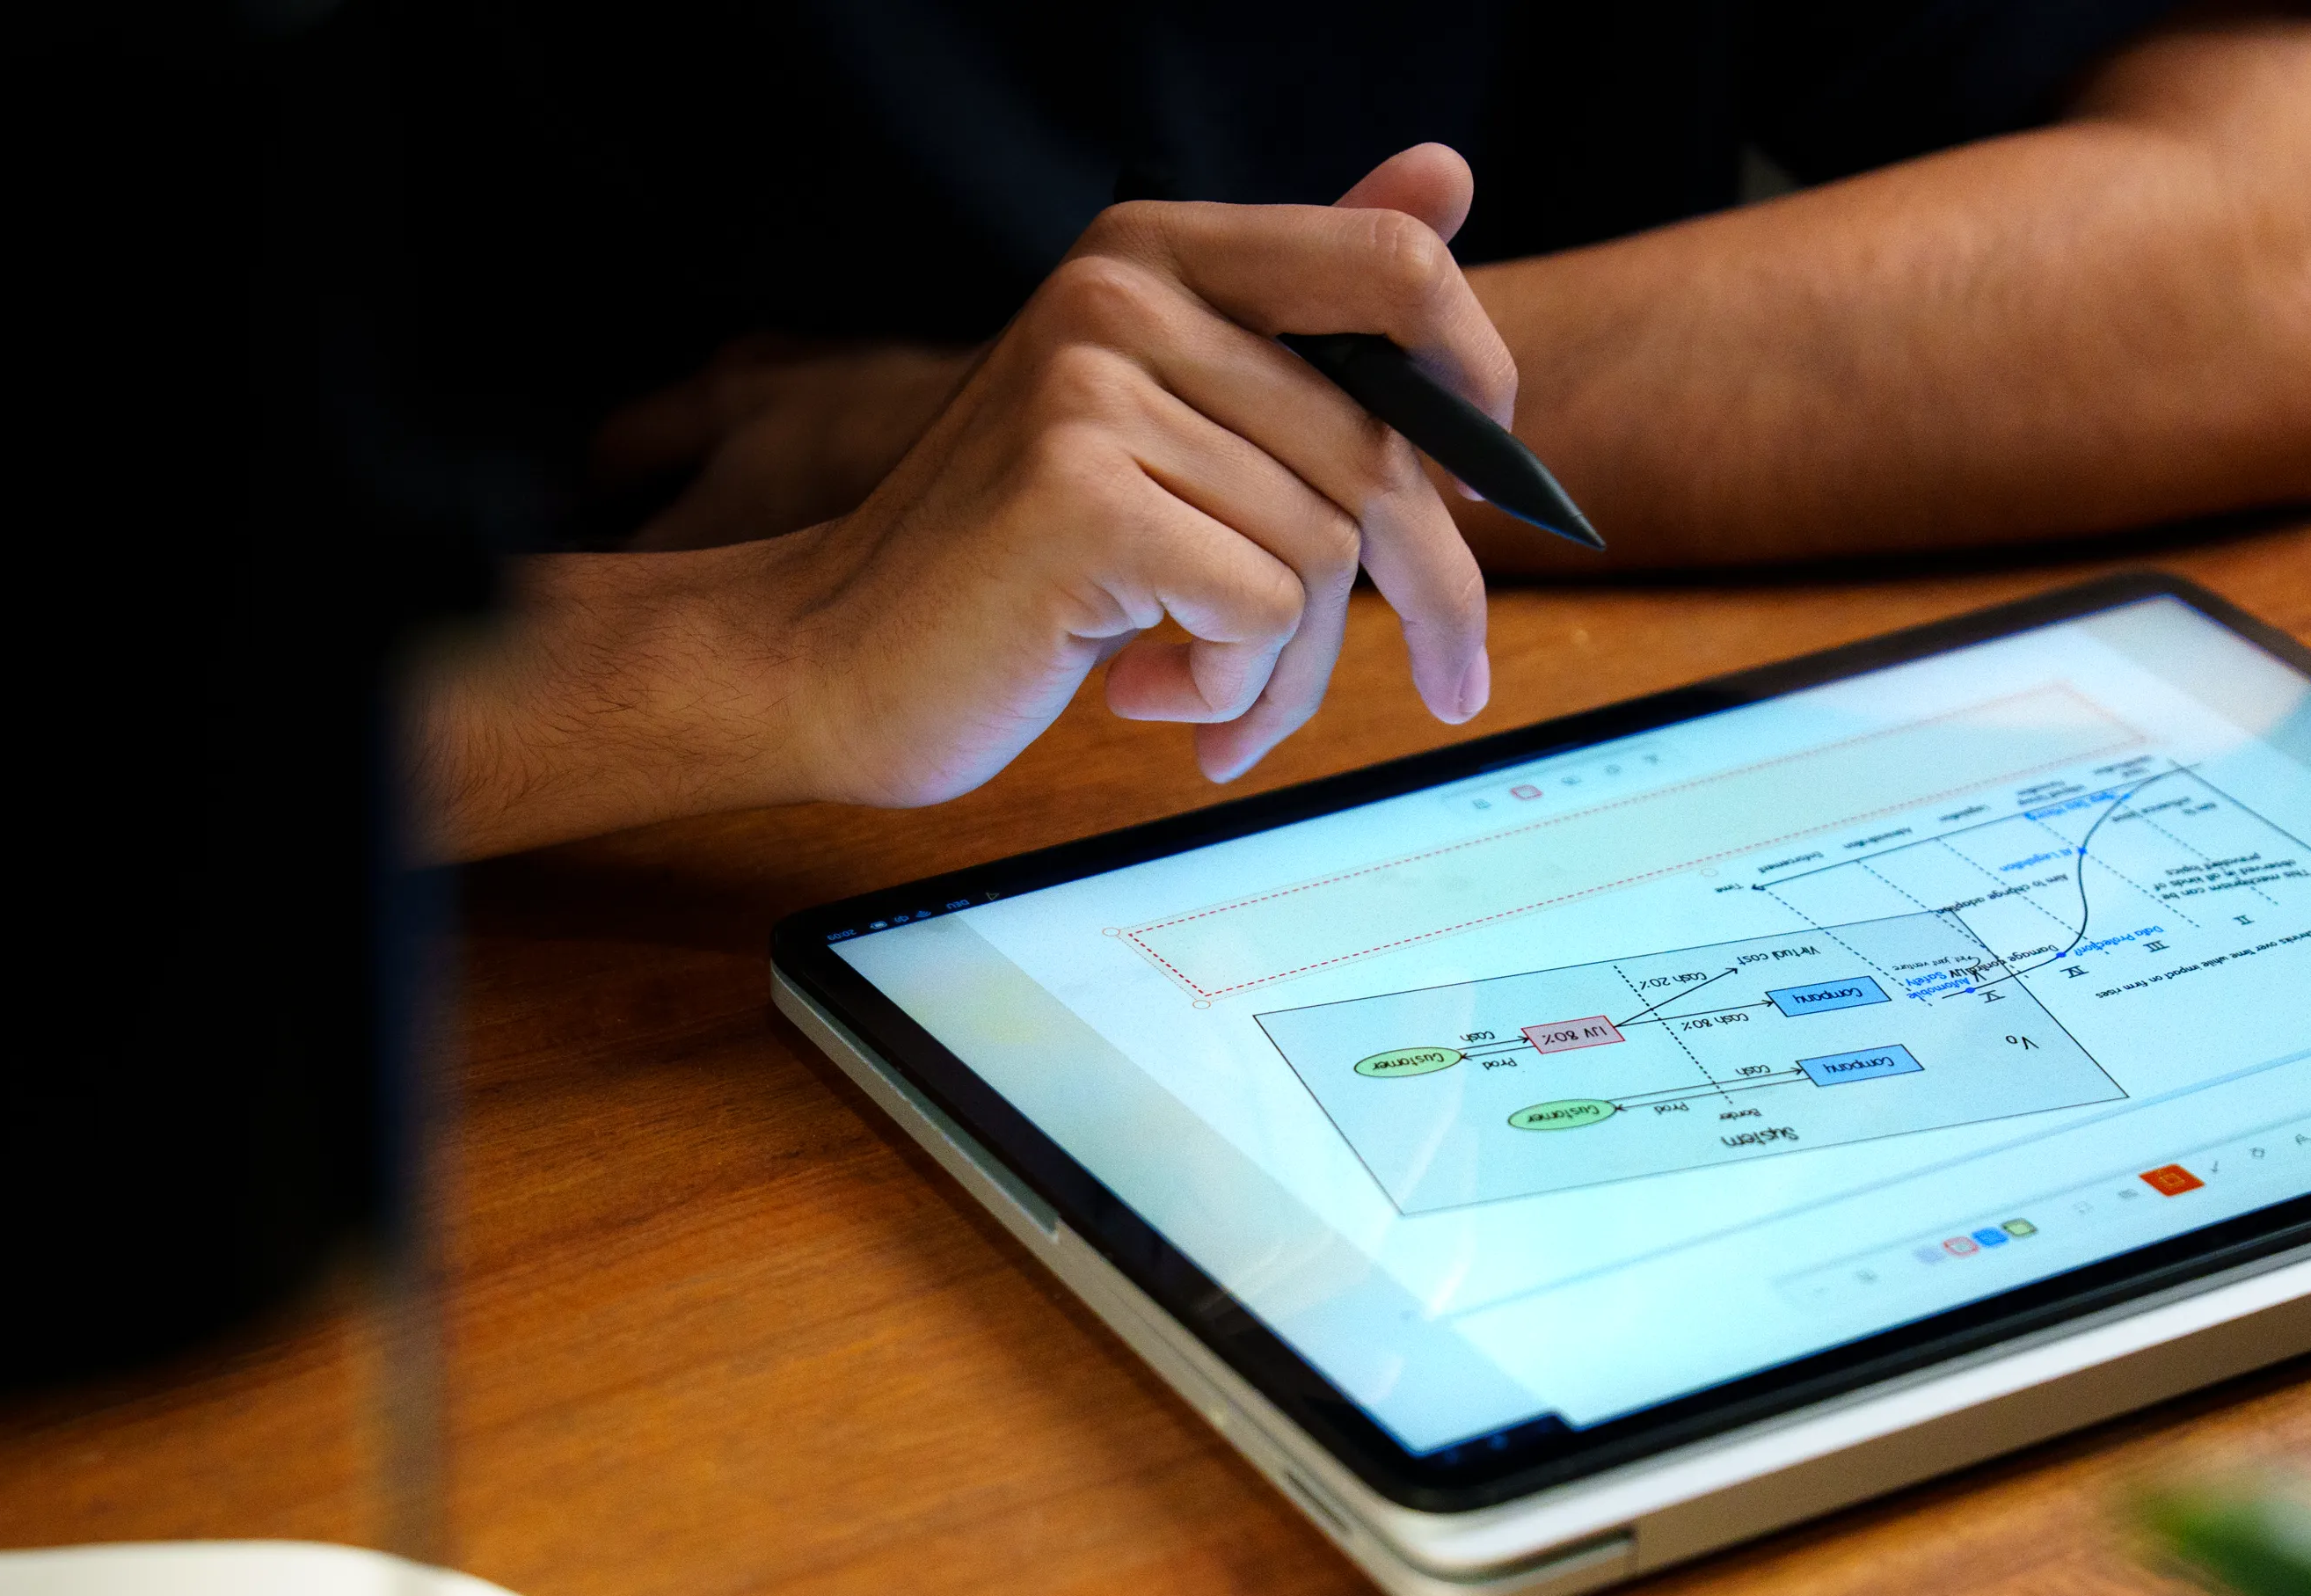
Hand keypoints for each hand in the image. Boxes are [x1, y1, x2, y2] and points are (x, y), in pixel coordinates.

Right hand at [421, 145, 1511, 854]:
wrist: (831, 660)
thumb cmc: (1013, 568)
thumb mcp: (1165, 426)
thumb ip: (1301, 322)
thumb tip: (1445, 176)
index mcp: (1151, 251)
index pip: (1393, 267)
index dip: (1474, 383)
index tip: (1479, 498)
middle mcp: (1120, 292)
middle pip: (1380, 452)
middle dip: (1430, 595)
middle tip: (1448, 682)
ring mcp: (1095, 388)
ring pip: (1326, 555)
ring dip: (1294, 672)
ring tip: (1218, 704)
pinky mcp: (1082, 498)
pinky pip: (1262, 614)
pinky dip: (1233, 691)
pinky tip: (1151, 700)